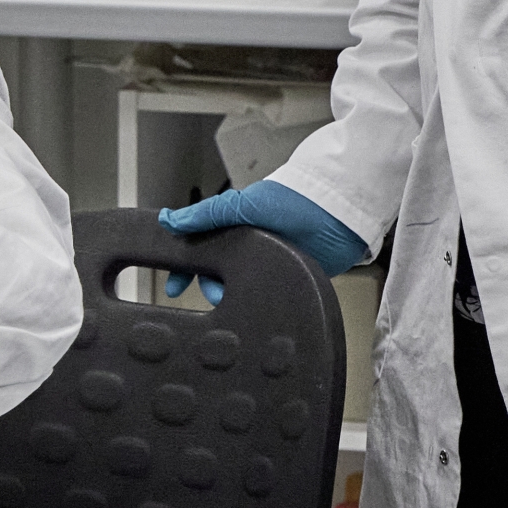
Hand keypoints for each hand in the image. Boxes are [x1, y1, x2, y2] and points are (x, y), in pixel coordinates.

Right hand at [157, 180, 369, 304]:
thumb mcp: (242, 205)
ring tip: (236, 297)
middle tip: (214, 293)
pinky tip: (254, 306)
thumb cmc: (293, 201)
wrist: (339, 215)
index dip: (184, 267)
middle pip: (217, 272)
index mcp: (234, 225)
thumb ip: (205, 215)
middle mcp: (249, 245)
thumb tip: (167, 220)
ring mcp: (269, 262)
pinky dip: (255, 302)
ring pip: (238, 286)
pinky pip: (264, 294)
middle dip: (209, 285)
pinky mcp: (289, 278)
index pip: (200, 248)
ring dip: (232, 295)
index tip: (172, 287)